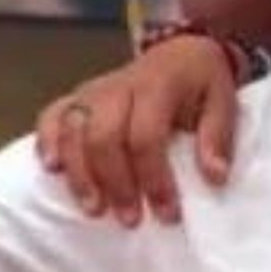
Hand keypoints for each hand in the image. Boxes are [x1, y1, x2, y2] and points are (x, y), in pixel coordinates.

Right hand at [33, 36, 240, 226]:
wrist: (180, 52)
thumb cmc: (201, 82)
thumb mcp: (223, 103)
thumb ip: (217, 138)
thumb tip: (216, 177)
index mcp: (157, 87)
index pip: (146, 137)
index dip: (154, 178)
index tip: (167, 212)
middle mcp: (118, 86)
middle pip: (103, 137)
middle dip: (115, 183)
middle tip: (130, 219)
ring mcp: (92, 91)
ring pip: (73, 131)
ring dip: (80, 174)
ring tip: (94, 209)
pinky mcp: (77, 96)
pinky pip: (52, 115)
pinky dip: (46, 141)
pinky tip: (52, 169)